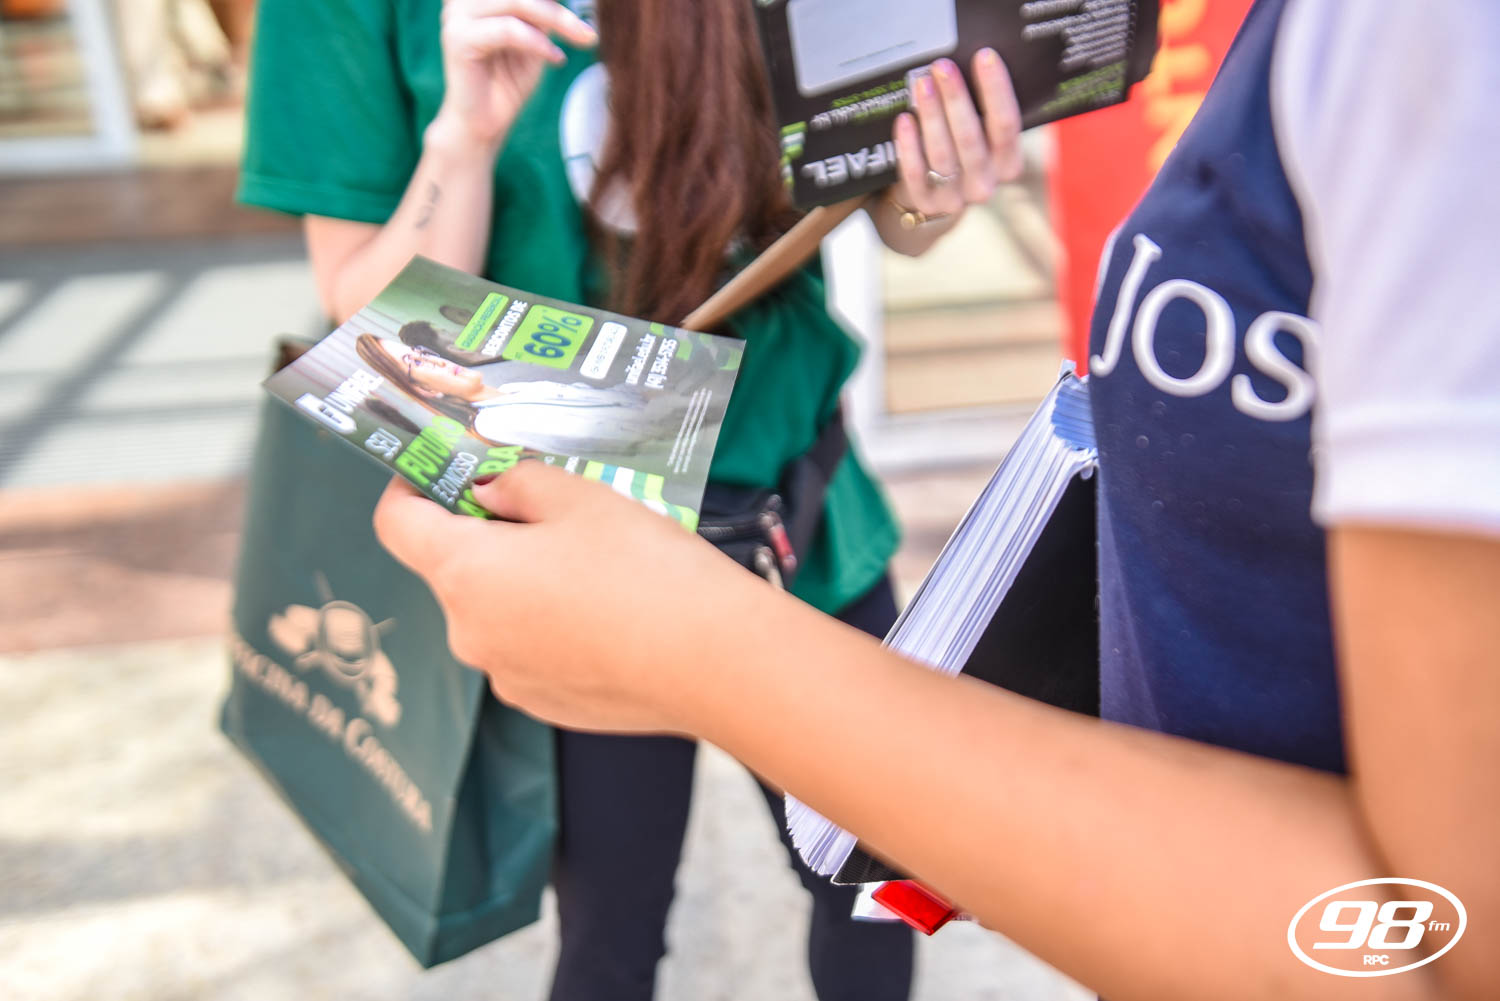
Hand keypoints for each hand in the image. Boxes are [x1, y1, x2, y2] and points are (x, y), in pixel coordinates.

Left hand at [372, 464, 770, 731]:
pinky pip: (531, 649)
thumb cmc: (644, 569)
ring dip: (525, 581)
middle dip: (490, 535)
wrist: (715, 661)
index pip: (397, 524)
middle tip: (553, 510)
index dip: (412, 486)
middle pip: (454, 569)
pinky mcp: (546, 703)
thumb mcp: (578, 497)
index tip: (445, 467)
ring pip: (497, 610)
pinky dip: (554, 624)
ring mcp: (506, 677)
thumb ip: (516, 482)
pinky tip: (610, 610)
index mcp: (464, 574)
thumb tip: (486, 489)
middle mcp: (469, 634)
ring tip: (595, 564)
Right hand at [428, 0, 597, 154]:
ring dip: (556, 20)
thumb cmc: (507, 81)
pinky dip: (537, 43)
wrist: (482, 124)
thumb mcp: (535, 38)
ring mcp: (456, 16)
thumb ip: (544, 12)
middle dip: (558, 10)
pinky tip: (557, 59)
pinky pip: (507, 30)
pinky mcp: (458, 38)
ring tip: (582, 40)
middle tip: (590, 32)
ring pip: (516, 2)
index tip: (580, 17)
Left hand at [888, 49, 1023, 224]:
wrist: (936, 193)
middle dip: (956, 99)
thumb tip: (973, 61)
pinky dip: (910, 146)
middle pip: (971, 139)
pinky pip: (916, 174)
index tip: (984, 56)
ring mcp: (956, 198)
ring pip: (942, 154)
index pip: (1007, 124)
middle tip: (942, 67)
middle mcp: (985, 183)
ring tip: (922, 85)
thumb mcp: (982, 133)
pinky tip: (905, 120)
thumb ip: (983, 108)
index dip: (996, 89)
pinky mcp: (927, 203)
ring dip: (931, 116)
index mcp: (1008, 163)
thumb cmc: (962, 148)